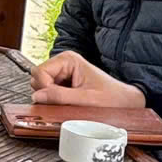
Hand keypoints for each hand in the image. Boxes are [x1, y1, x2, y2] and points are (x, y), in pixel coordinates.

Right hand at [31, 50, 145, 107]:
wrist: (124, 102)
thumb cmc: (111, 98)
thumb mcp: (85, 99)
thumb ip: (60, 97)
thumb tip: (37, 96)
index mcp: (68, 59)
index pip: (39, 71)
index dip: (44, 87)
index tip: (55, 98)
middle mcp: (63, 64)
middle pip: (37, 78)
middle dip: (46, 92)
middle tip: (65, 100)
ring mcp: (62, 74)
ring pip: (40, 86)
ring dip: (51, 97)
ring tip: (70, 101)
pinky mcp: (63, 84)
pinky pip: (48, 92)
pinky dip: (54, 100)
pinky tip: (70, 102)